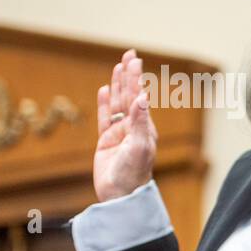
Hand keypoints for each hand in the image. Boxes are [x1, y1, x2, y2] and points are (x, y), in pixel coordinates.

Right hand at [92, 48, 157, 202]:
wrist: (120, 195)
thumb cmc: (133, 173)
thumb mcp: (139, 147)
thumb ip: (139, 122)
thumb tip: (142, 98)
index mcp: (145, 127)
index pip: (139, 96)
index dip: (136, 77)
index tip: (134, 60)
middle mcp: (134, 128)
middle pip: (129, 95)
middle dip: (129, 75)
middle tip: (129, 55)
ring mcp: (119, 134)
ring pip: (117, 104)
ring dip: (118, 85)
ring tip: (118, 67)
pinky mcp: (106, 142)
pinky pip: (106, 118)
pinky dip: (105, 104)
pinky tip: (106, 90)